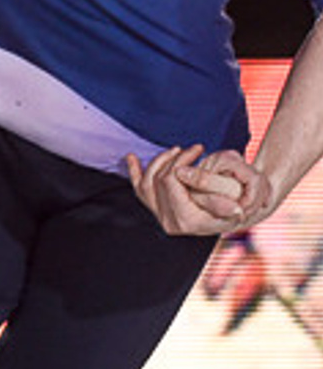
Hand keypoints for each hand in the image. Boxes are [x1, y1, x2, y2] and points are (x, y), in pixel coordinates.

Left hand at [126, 144, 272, 236]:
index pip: (171, 181)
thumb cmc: (232, 211)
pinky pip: (138, 188)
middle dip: (175, 159)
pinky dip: (134, 171)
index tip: (198, 150)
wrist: (226, 217)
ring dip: (160, 161)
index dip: (181, 162)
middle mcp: (167, 219)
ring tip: (177, 150)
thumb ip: (229, 208)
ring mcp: (159, 214)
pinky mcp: (154, 207)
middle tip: (194, 149)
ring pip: (147, 182)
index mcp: (184, 220)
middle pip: (159, 179)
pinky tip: (131, 157)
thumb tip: (237, 208)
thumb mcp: (233, 209)